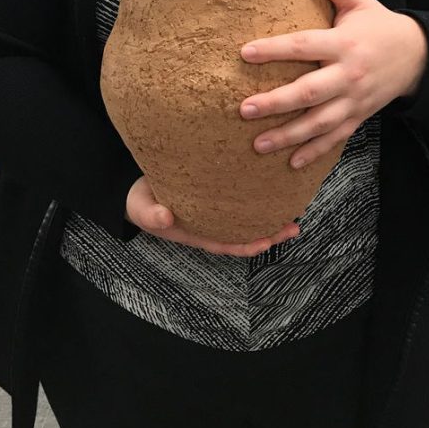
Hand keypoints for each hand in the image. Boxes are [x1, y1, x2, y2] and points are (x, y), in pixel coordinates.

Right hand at [125, 176, 299, 256]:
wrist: (135, 189)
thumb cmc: (140, 202)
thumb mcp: (142, 210)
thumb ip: (152, 216)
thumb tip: (166, 219)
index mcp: (197, 232)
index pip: (227, 243)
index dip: (248, 245)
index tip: (267, 242)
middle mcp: (210, 223)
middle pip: (245, 232)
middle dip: (270, 232)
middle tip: (293, 226)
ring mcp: (213, 209)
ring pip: (246, 215)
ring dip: (269, 214)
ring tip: (293, 206)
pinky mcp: (213, 191)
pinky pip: (239, 197)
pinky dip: (255, 195)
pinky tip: (272, 183)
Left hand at [239, 0, 427, 169]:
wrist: (421, 57)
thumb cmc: (381, 26)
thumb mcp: (360, 2)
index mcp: (343, 43)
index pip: (303, 46)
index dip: (274, 50)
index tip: (245, 53)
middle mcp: (347, 75)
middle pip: (308, 92)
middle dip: (276, 102)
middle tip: (244, 109)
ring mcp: (354, 100)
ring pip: (318, 122)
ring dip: (288, 136)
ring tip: (258, 144)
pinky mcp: (359, 117)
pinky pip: (335, 138)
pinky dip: (314, 152)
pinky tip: (290, 163)